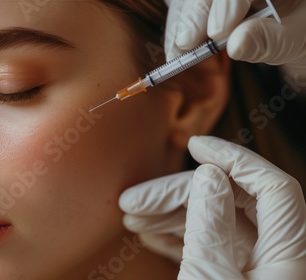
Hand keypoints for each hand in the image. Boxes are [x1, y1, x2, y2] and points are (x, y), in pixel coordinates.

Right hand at [119, 136, 305, 277]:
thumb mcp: (209, 279)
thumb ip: (210, 227)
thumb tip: (208, 177)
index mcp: (287, 257)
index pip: (273, 186)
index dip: (234, 158)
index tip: (195, 146)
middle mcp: (275, 258)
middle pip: (233, 200)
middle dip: (180, 193)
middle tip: (136, 200)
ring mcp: (252, 269)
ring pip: (215, 221)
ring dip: (171, 214)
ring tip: (133, 216)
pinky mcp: (232, 279)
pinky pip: (208, 245)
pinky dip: (178, 236)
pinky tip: (150, 232)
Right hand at [163, 0, 305, 79]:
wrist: (294, 30)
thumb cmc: (300, 30)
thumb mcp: (294, 38)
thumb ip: (268, 40)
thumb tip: (235, 45)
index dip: (226, 5)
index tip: (218, 33)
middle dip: (193, 14)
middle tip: (186, 42)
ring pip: (188, 0)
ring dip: (180, 24)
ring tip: (177, 52)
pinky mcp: (205, 3)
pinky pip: (183, 9)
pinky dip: (177, 30)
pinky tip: (175, 50)